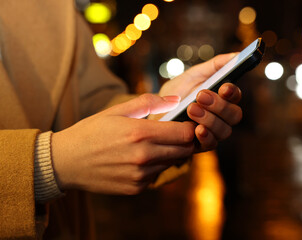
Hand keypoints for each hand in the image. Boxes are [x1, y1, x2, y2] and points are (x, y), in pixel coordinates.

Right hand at [52, 94, 195, 194]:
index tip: (186, 123)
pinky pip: (156, 175)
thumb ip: (148, 102)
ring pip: (171, 163)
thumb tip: (175, 100)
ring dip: (169, 153)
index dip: (189, 127)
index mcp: (140, 133)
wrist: (66, 163)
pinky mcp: (136, 188)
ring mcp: (140, 175)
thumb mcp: (117, 111)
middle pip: (184, 150)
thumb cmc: (91, 132)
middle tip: (174, 134)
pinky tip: (138, 159)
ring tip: (152, 145)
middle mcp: (144, 157)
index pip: (185, 133)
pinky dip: (154, 166)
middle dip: (184, 141)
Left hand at [159, 53, 242, 151]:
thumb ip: (215, 65)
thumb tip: (237, 55)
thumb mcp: (192, 75)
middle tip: (200, 96)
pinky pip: (212, 144)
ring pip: (224, 130)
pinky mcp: (202, 144)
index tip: (224, 87)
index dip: (232, 92)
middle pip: (234, 114)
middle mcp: (222, 116)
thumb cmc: (176, 94)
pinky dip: (206, 136)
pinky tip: (197, 129)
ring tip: (191, 109)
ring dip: (210, 119)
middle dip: (219, 105)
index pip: (235, 96)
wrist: (155, 113)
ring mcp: (213, 131)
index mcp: (221, 98)